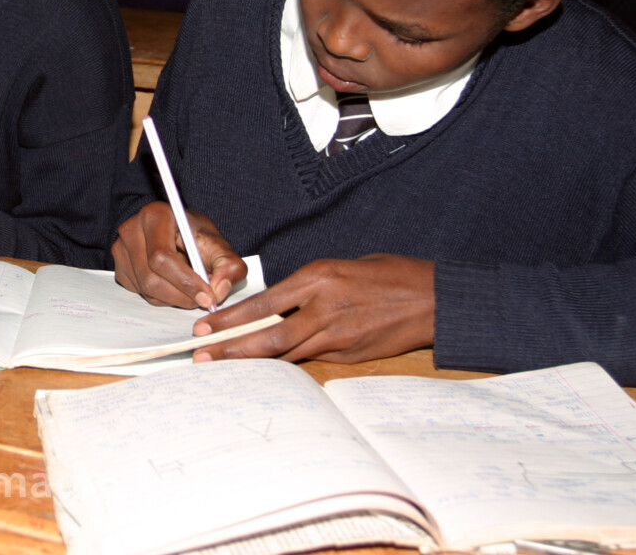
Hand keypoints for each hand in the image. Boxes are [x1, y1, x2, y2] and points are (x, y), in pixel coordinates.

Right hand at [112, 202, 246, 310]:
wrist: (177, 234)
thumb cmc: (196, 237)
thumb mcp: (220, 246)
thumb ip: (229, 266)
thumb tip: (219, 290)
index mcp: (155, 215)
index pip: (162, 257)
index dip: (185, 282)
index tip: (207, 297)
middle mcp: (131, 229)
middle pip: (151, 278)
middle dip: (181, 296)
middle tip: (202, 300)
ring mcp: (120, 249)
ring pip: (146, 289)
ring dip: (174, 298)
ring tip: (191, 289)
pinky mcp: (119, 267)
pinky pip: (140, 293)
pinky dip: (162, 298)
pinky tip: (173, 285)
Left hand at [190, 254, 435, 364]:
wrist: (434, 300)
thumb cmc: (389, 274)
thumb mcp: (342, 267)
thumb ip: (309, 287)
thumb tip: (278, 304)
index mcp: (319, 278)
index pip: (264, 302)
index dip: (231, 318)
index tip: (205, 326)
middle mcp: (325, 308)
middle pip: (268, 334)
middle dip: (231, 347)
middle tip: (201, 355)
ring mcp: (338, 336)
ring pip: (286, 353)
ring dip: (253, 360)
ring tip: (223, 367)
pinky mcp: (350, 355)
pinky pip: (311, 360)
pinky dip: (287, 363)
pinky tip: (266, 368)